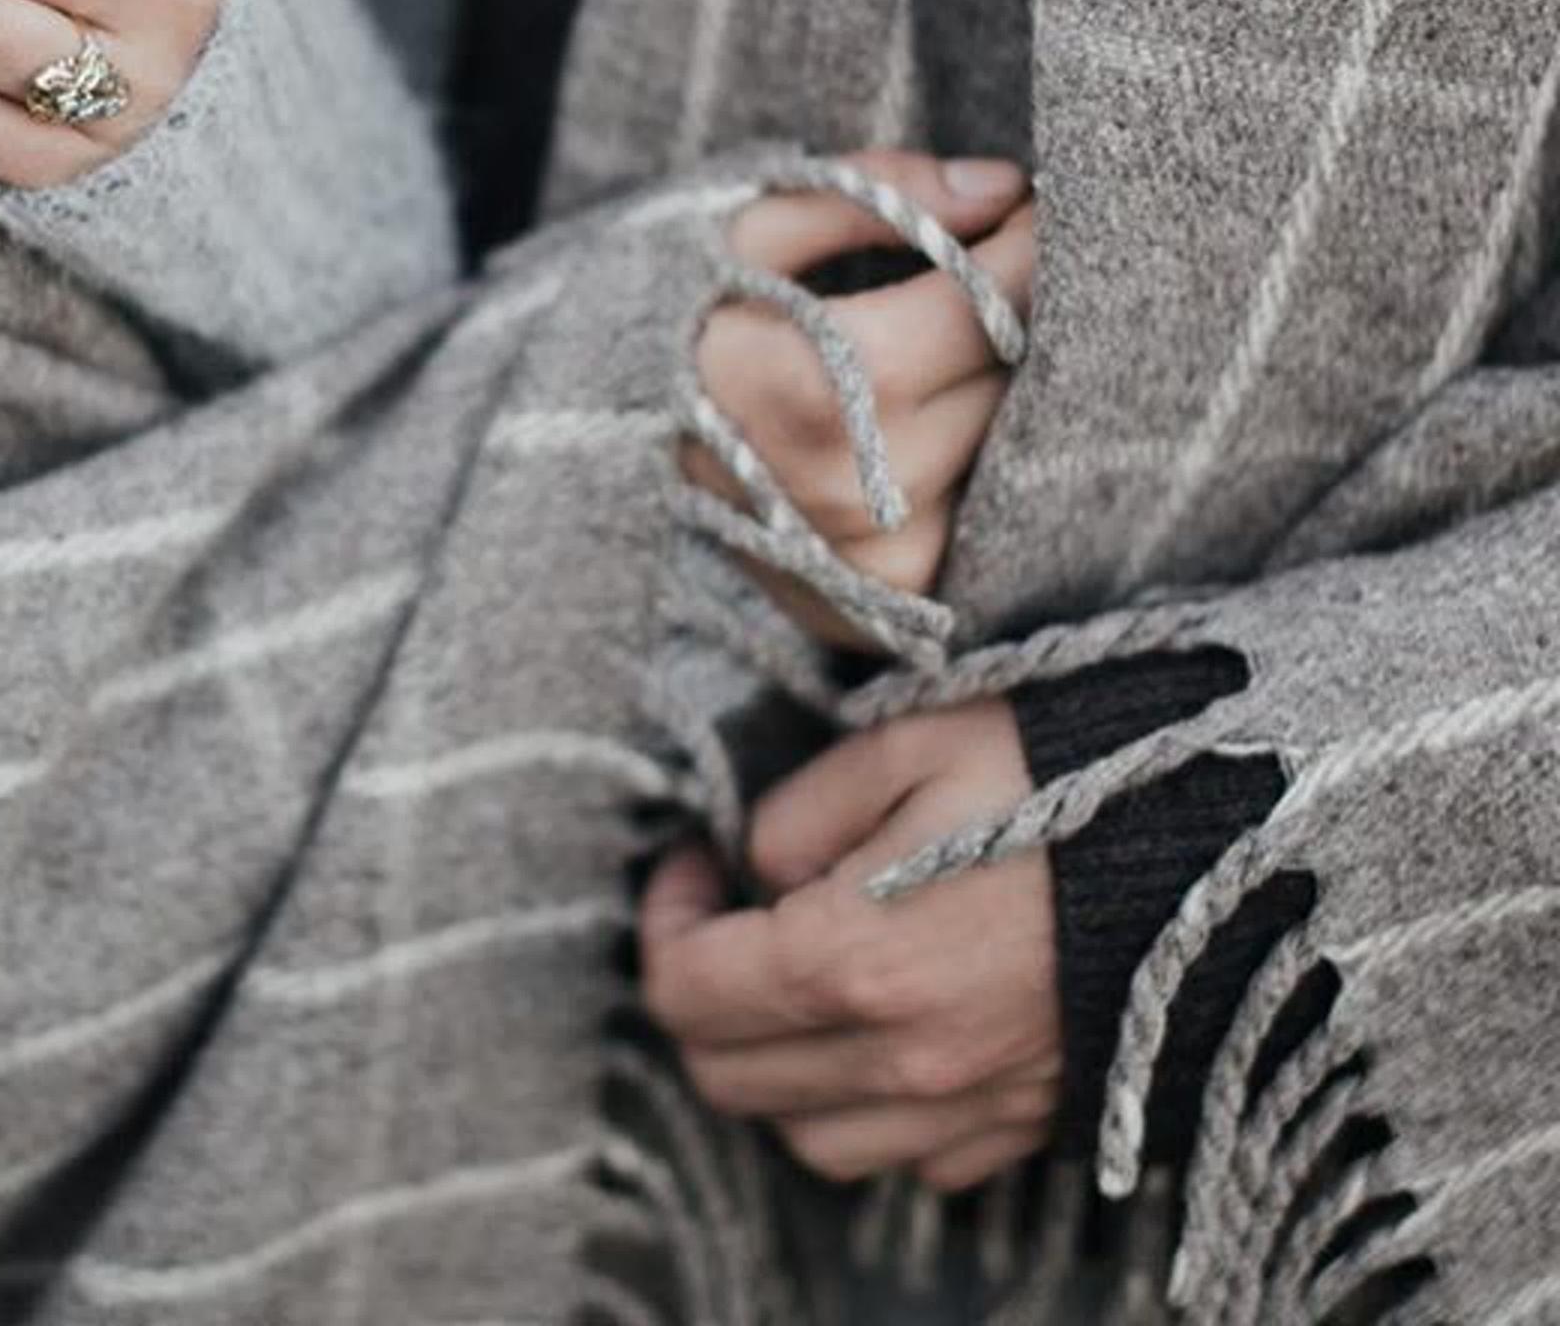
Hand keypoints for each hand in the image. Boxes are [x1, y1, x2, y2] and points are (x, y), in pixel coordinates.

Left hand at [640, 699, 1058, 1191]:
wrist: (1234, 833)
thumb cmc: (1062, 769)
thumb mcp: (907, 740)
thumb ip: (799, 809)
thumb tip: (754, 866)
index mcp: (853, 959)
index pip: (686, 991)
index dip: (664, 919)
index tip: (693, 859)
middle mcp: (901, 1059)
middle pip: (727, 1079)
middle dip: (699, 996)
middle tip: (728, 913)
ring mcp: (969, 1106)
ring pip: (807, 1137)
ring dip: (774, 1063)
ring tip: (798, 974)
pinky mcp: (1026, 1123)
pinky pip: (907, 1157)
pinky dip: (866, 1106)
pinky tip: (886, 1025)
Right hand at [683, 150, 1033, 646]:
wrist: (586, 467)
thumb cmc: (664, 331)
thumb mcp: (736, 234)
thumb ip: (866, 196)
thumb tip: (994, 187)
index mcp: (809, 389)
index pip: (984, 308)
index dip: (1026, 248)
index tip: (1031, 205)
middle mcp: (854, 492)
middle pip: (1008, 380)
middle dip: (1016, 314)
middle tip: (995, 264)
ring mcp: (878, 559)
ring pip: (1007, 446)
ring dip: (1000, 386)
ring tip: (951, 341)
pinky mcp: (892, 597)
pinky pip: (984, 509)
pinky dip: (975, 456)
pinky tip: (927, 419)